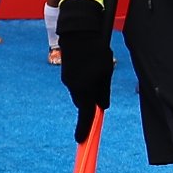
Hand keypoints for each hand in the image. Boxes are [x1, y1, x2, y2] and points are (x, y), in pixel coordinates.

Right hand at [56, 0, 112, 142]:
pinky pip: (76, 84)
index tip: (81, 140)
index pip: (86, 114)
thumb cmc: (96, 51)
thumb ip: (103, 91)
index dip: (84, 128)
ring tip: (98, 75)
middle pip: (83, 103)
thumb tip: (102, 106)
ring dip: (88, 91)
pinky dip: (83, 83)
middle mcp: (73, 87)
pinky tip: (89, 70)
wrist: (78, 32)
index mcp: (84, 89)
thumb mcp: (106, 71)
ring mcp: (68, 80)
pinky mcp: (66, 73)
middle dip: (90, 105)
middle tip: (99, 102)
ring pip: (79, 92)